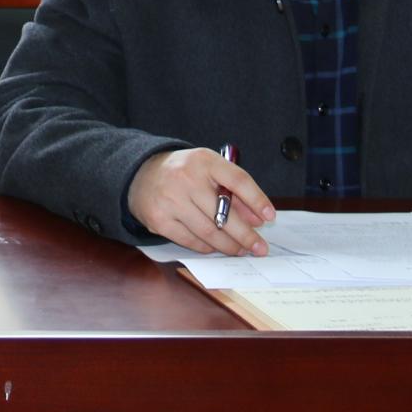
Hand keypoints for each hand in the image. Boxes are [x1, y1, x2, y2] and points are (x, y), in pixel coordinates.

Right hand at [128, 148, 275, 255]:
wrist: (141, 175)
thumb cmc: (184, 173)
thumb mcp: (209, 171)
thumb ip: (234, 191)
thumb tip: (257, 220)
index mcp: (204, 160)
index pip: (238, 180)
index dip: (257, 199)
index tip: (270, 217)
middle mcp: (186, 178)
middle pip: (224, 214)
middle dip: (246, 235)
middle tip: (260, 247)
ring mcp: (171, 200)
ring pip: (209, 232)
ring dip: (229, 245)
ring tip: (241, 250)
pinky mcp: (160, 220)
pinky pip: (192, 241)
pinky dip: (208, 247)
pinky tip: (216, 247)